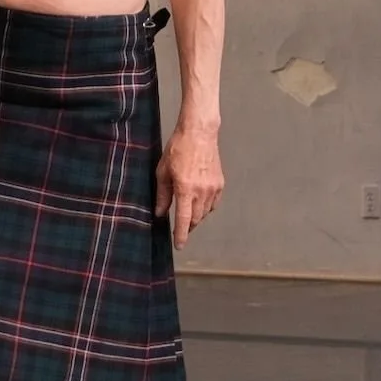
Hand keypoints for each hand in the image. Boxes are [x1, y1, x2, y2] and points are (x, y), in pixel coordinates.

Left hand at [155, 126, 223, 248]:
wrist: (199, 134)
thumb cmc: (178, 150)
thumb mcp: (163, 172)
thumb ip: (162, 195)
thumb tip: (160, 212)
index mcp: (185, 189)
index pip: (184, 219)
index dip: (181, 235)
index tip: (179, 245)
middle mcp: (202, 191)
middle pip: (195, 219)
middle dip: (187, 226)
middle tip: (180, 228)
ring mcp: (213, 188)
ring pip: (205, 213)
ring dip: (196, 217)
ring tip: (187, 213)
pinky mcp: (220, 184)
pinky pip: (213, 204)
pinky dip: (205, 208)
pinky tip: (197, 203)